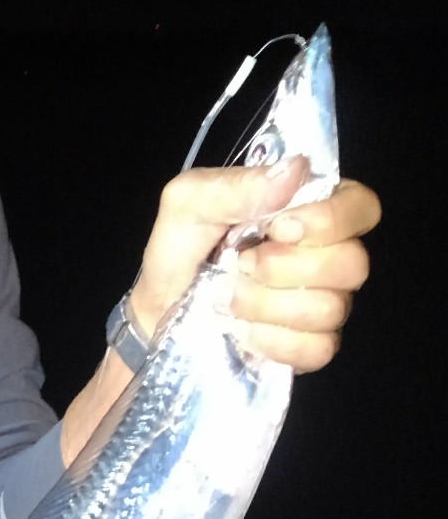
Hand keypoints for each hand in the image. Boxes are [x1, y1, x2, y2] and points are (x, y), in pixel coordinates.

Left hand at [130, 160, 380, 371]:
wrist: (158, 313)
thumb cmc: (178, 251)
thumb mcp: (188, 204)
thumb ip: (236, 185)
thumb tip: (295, 170)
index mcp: (306, 209)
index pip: (360, 206)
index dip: (329, 220)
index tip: (278, 227)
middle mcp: (326, 255)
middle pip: (352, 263)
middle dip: (285, 268)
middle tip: (241, 265)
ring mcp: (324, 303)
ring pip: (330, 309)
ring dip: (266, 305)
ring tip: (230, 297)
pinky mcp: (310, 346)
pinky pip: (317, 348)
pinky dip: (271, 340)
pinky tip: (242, 330)